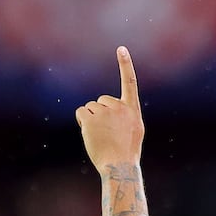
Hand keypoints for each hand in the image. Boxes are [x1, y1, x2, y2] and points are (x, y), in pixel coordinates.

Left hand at [76, 46, 144, 171]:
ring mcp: (105, 113)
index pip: (130, 82)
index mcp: (132, 110)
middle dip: (101, 113)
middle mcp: (120, 108)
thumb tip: (107, 106)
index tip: (121, 48)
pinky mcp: (91, 120)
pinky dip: (83, 122)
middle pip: (102, 100)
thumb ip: (125, 115)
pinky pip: (81, 113)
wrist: (119, 166)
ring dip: (91, 119)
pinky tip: (91, 134)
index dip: (125, 64)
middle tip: (107, 132)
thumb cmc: (126, 152)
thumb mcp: (134, 130)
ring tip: (101, 136)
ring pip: (91, 107)